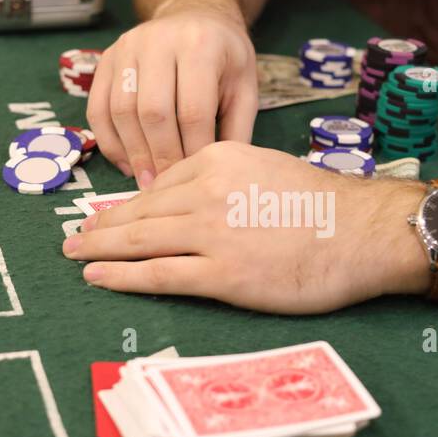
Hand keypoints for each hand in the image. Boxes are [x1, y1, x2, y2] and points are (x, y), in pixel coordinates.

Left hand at [63, 142, 430, 313]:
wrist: (362, 231)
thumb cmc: (324, 206)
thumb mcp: (268, 169)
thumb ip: (229, 180)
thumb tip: (197, 201)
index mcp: (218, 159)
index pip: (161, 183)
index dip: (128, 203)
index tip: (108, 215)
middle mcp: (206, 191)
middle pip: (140, 211)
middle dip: (102, 225)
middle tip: (74, 237)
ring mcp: (211, 234)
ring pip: (140, 240)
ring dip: (100, 249)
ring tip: (74, 256)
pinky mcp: (222, 274)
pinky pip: (158, 274)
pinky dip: (121, 277)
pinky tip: (98, 277)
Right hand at [86, 6, 258, 186]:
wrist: (196, 15)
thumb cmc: (224, 57)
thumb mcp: (245, 87)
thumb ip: (236, 129)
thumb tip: (218, 177)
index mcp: (200, 45)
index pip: (192, 110)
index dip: (191, 151)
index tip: (194, 179)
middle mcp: (158, 41)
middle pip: (152, 112)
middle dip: (159, 155)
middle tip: (166, 187)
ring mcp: (126, 47)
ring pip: (120, 111)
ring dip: (133, 153)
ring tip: (147, 182)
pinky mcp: (105, 59)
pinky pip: (97, 108)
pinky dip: (109, 141)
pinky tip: (127, 163)